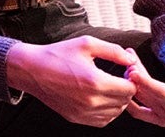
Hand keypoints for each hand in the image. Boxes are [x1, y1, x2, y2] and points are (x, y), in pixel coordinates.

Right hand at [6, 36, 138, 126]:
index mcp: (95, 81)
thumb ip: (113, 51)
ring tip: (108, 86)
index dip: (131, 78)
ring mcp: (83, 112)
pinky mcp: (77, 118)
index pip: (129, 88)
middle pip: (124, 101)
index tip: (126, 71)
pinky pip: (102, 120)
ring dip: (117, 100)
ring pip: (115, 112)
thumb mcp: (86, 44)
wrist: (32, 70)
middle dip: (125, 88)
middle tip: (118, 77)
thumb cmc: (57, 55)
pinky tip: (100, 97)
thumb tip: (131, 60)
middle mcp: (91, 101)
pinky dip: (106, 111)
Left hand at [124, 49, 164, 126]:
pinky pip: (139, 112)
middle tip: (127, 61)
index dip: (146, 82)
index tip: (133, 71)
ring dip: (132, 81)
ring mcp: (164, 116)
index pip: (162, 92)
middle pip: (148, 93)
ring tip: (128, 63)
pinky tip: (124, 85)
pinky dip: (129, 100)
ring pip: (141, 97)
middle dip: (135, 77)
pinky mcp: (157, 118)